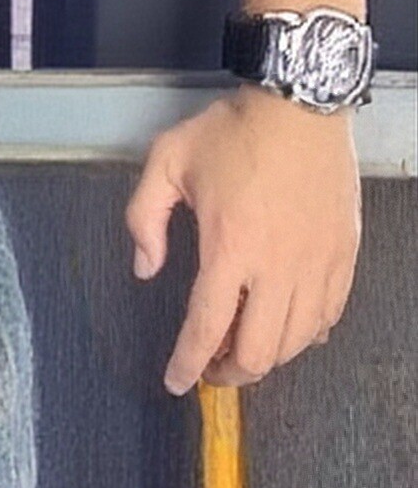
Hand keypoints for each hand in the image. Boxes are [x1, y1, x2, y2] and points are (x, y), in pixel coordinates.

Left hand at [127, 85, 361, 394]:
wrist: (299, 105)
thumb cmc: (231, 132)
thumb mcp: (165, 163)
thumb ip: (143, 218)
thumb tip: (146, 268)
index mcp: (229, 248)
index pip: (205, 327)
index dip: (187, 364)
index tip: (175, 383)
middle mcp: (277, 267)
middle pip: (257, 352)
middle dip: (228, 372)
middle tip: (210, 365)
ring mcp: (317, 264)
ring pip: (295, 343)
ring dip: (265, 358)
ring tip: (241, 348)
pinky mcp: (344, 256)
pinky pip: (328, 317)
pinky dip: (304, 335)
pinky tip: (284, 327)